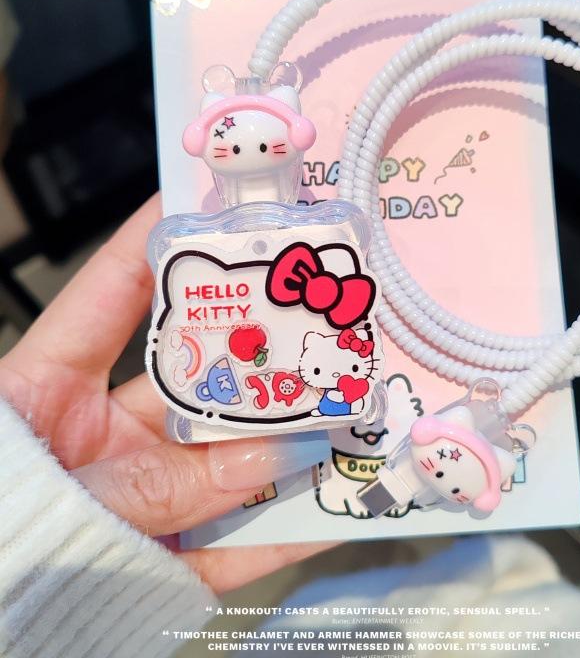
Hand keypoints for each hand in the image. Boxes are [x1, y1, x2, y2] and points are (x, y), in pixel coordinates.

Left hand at [0, 196, 331, 592]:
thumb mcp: (52, 496)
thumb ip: (156, 482)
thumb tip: (278, 454)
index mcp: (46, 397)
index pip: (109, 298)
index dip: (157, 242)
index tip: (214, 196)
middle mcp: (104, 438)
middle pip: (192, 381)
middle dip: (255, 348)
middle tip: (315, 308)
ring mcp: (143, 500)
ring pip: (229, 464)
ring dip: (290, 444)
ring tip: (349, 406)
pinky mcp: (170, 564)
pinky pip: (236, 549)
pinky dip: (288, 533)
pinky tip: (342, 505)